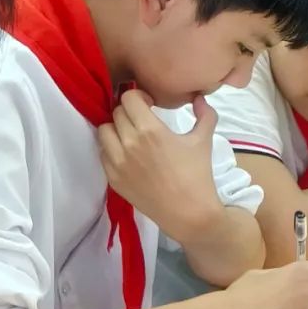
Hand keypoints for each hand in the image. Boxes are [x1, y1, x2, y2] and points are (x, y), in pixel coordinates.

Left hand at [98, 91, 224, 243]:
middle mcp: (128, 143)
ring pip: (104, 131)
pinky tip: (128, 154)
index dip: (139, 96)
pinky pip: (103, 153)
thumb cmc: (197, 174)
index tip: (150, 104)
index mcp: (150, 130)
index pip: (128, 98)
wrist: (188, 212)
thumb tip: (199, 98)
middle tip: (143, 119)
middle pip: (116, 112)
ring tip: (131, 136)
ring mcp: (117, 162)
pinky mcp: (112, 178)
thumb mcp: (203, 140)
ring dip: (116, 128)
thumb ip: (204, 114)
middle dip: (129, 111)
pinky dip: (112, 148)